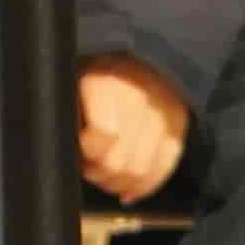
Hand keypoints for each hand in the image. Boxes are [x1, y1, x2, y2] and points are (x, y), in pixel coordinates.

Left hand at [78, 59, 190, 203]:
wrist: (133, 53)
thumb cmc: (94, 72)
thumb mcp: (73, 81)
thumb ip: (70, 113)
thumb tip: (66, 148)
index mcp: (106, 82)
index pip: (103, 136)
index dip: (87, 153)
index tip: (79, 152)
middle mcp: (139, 96)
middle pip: (120, 161)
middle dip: (99, 173)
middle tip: (89, 168)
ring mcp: (163, 111)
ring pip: (141, 170)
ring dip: (119, 183)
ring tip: (106, 176)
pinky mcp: (179, 122)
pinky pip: (165, 166)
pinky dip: (145, 185)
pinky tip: (128, 191)